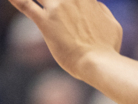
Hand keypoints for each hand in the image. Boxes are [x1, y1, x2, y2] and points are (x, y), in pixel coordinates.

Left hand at [5, 0, 121, 80]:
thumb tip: (95, 5)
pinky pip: (25, 5)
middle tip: (50, 4)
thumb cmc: (108, 48)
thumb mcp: (112, 25)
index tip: (67, 2)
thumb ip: (101, 11)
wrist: (98, 63)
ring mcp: (57, 9)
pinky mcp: (45, 23)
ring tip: (24, 1)